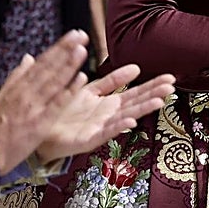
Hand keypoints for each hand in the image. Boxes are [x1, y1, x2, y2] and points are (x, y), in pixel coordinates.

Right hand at [0, 30, 91, 173]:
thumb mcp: (2, 97)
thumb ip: (17, 76)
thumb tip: (29, 58)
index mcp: (17, 87)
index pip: (41, 63)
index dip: (58, 48)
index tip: (71, 36)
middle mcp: (26, 94)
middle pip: (49, 68)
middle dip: (65, 51)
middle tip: (80, 36)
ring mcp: (33, 108)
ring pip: (54, 82)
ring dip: (68, 66)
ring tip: (81, 51)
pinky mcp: (40, 123)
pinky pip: (56, 105)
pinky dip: (68, 91)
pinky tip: (80, 80)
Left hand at [35, 64, 174, 163]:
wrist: (36, 129)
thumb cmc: (61, 110)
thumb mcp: (88, 89)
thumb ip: (111, 80)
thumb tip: (135, 68)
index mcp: (106, 102)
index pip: (134, 91)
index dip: (151, 84)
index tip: (169, 77)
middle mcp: (107, 115)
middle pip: (135, 102)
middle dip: (153, 93)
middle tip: (172, 86)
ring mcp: (99, 127)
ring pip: (125, 116)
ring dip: (142, 109)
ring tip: (159, 101)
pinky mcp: (87, 140)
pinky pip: (104, 133)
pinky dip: (117, 127)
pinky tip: (130, 121)